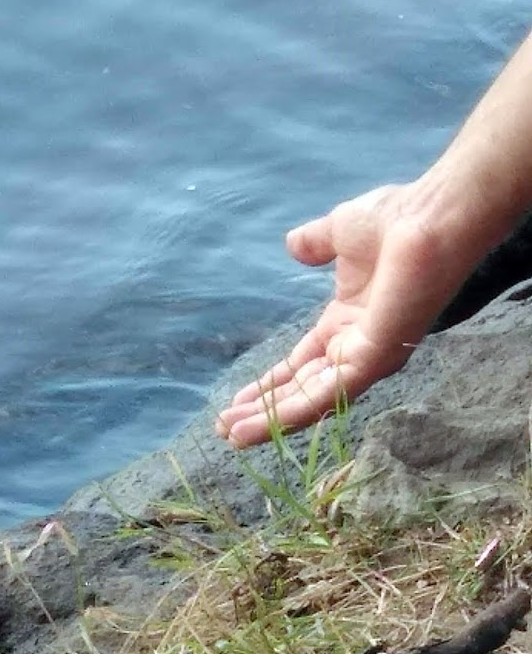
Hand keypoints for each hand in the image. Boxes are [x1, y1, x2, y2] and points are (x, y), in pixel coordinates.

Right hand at [216, 183, 477, 447]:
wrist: (429, 217)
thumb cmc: (395, 220)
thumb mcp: (339, 232)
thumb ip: (316, 244)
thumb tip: (294, 244)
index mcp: (348, 324)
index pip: (302, 366)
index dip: (269, 385)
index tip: (235, 400)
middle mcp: (356, 348)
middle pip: (301, 391)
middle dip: (263, 411)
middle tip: (225, 428)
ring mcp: (366, 357)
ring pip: (311, 402)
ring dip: (270, 422)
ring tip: (231, 436)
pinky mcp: (372, 360)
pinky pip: (326, 396)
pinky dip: (289, 414)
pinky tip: (256, 426)